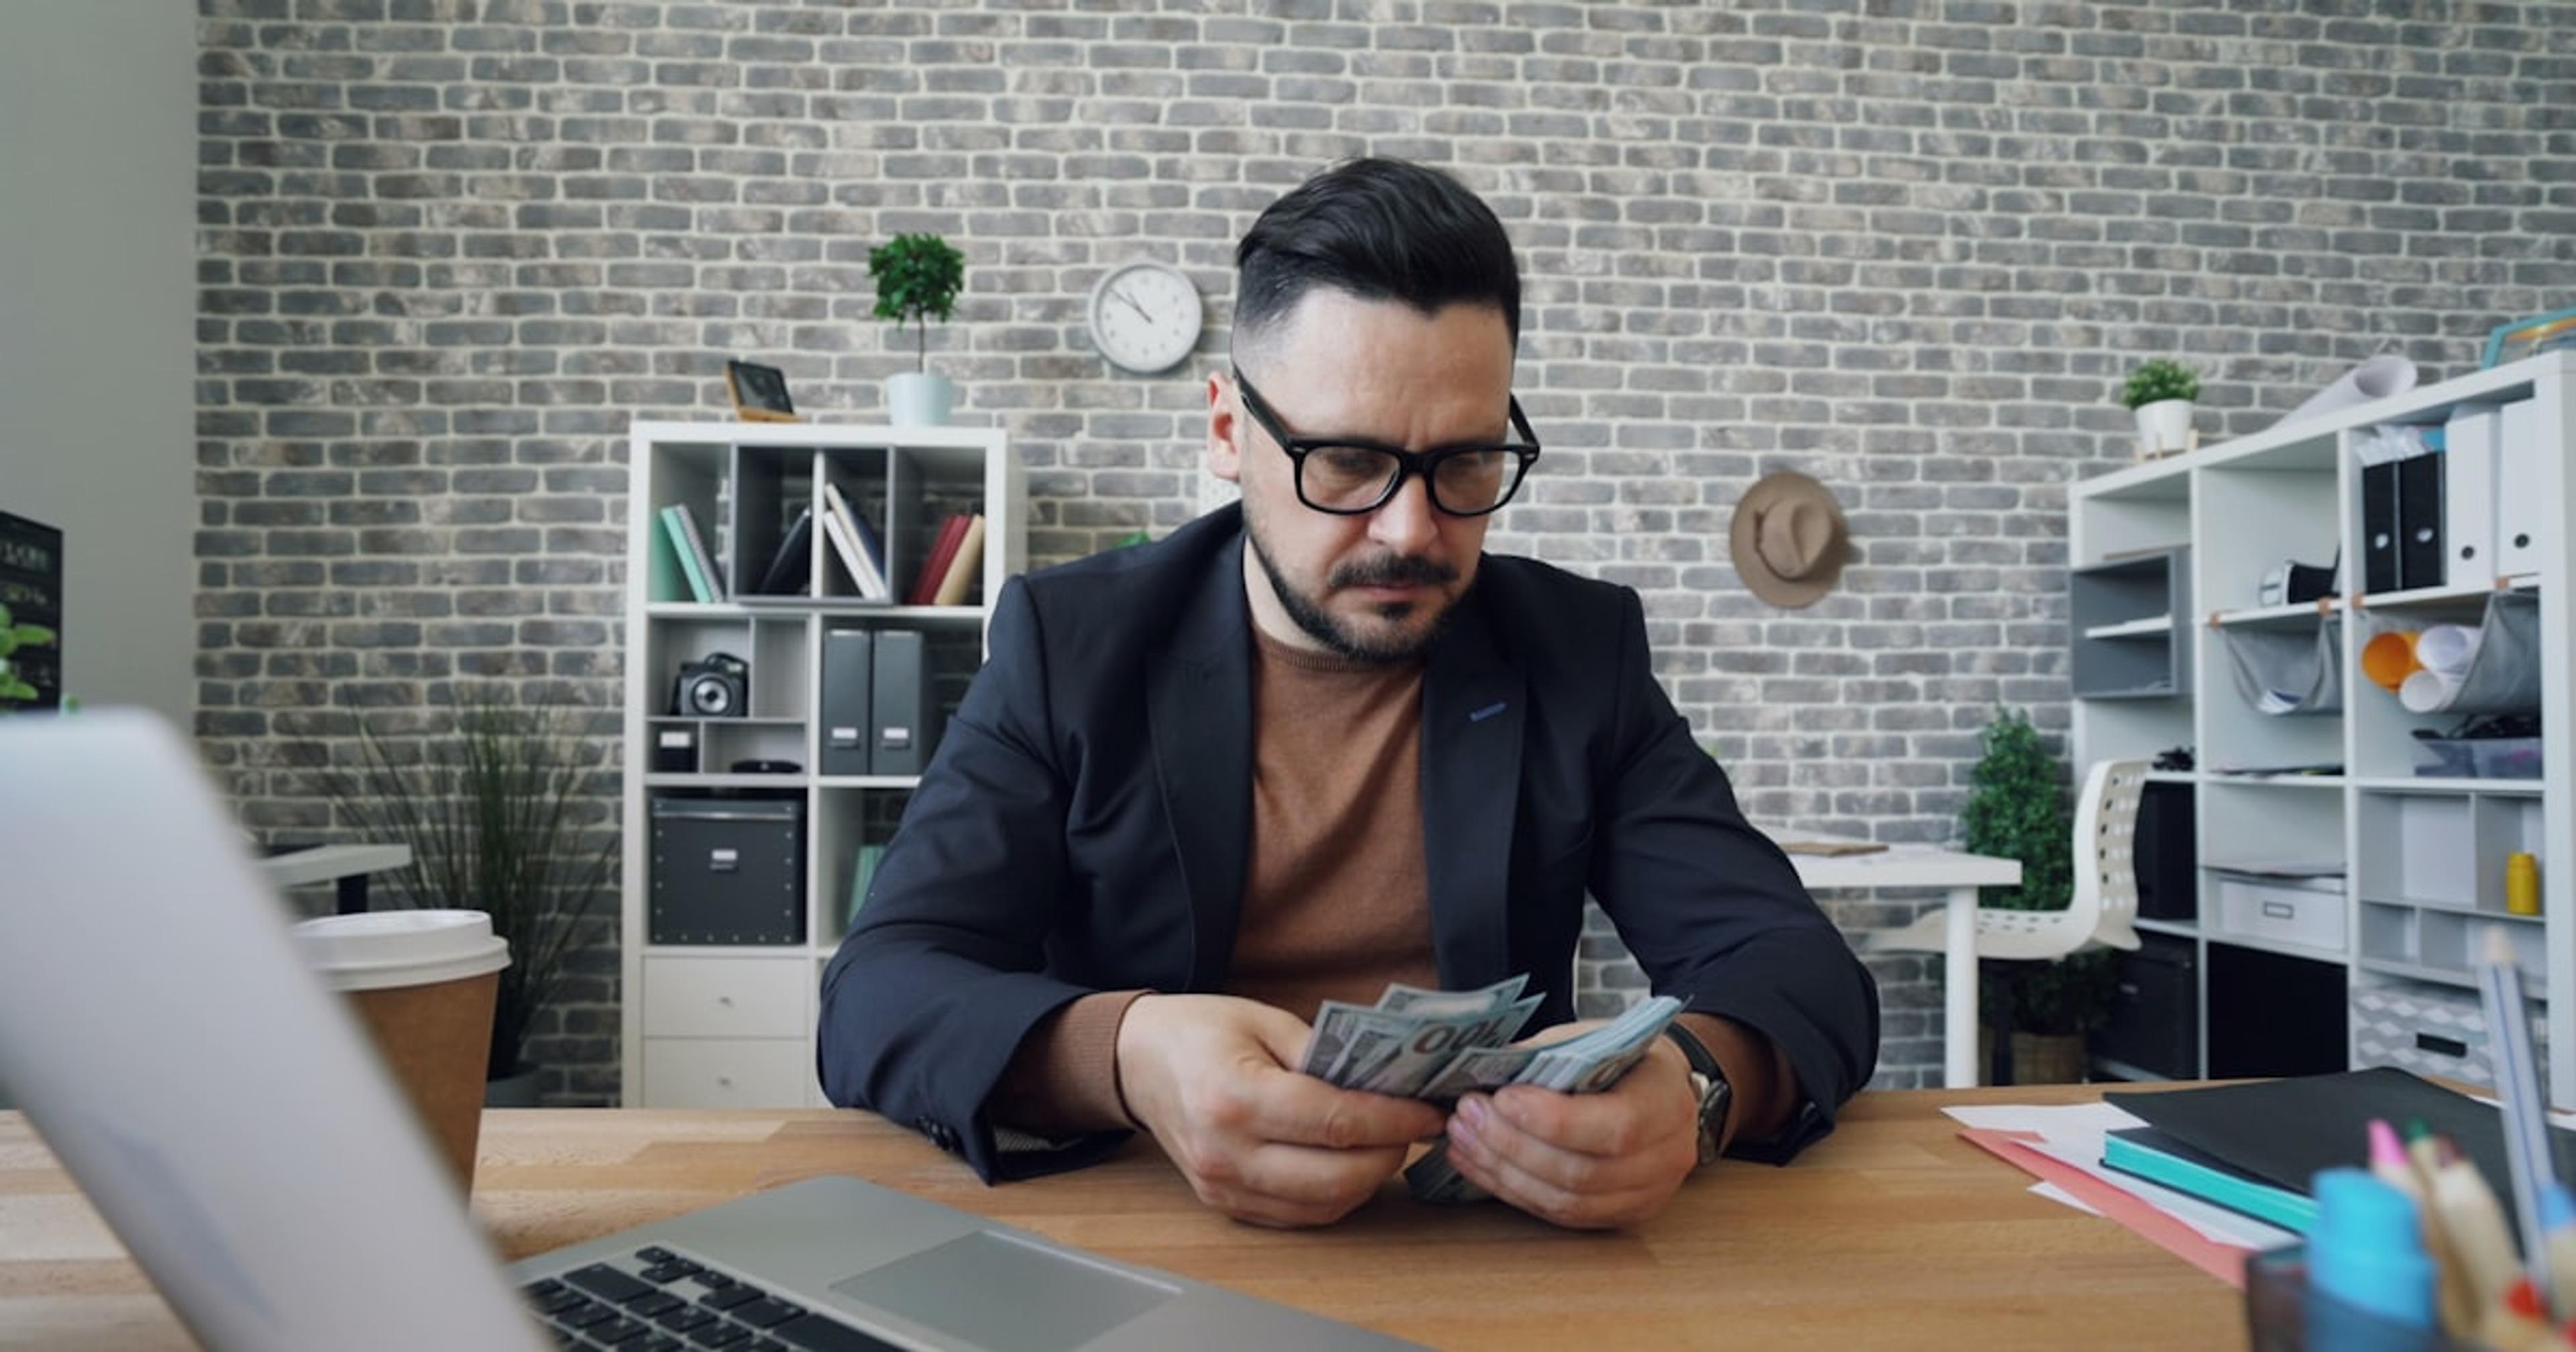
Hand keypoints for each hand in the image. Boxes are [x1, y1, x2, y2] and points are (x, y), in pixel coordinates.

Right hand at [1115, 994, 1447, 1227]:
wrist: (1138, 1061)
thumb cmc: (1200, 1032)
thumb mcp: (1265, 1020)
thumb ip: (1325, 1054)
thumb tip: (1387, 1084)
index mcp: (1234, 1098)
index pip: (1335, 1122)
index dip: (1394, 1120)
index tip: (1429, 1110)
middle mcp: (1226, 1152)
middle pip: (1336, 1178)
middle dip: (1389, 1155)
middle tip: (1413, 1127)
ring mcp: (1222, 1186)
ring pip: (1323, 1206)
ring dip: (1368, 1180)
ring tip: (1386, 1143)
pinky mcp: (1224, 1204)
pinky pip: (1299, 1216)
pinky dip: (1336, 1196)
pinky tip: (1350, 1163)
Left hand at [1438, 1023, 1701, 1228]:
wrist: (1661, 1088)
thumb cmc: (1621, 1057)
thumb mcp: (1591, 1039)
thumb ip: (1543, 1057)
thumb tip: (1478, 1070)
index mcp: (1666, 1104)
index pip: (1614, 1128)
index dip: (1553, 1121)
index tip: (1502, 1098)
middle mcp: (1666, 1158)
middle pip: (1583, 1172)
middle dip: (1515, 1146)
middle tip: (1468, 1117)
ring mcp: (1646, 1195)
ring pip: (1567, 1202)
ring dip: (1505, 1173)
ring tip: (1463, 1140)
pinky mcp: (1619, 1215)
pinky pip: (1561, 1215)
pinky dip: (1513, 1192)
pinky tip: (1479, 1165)